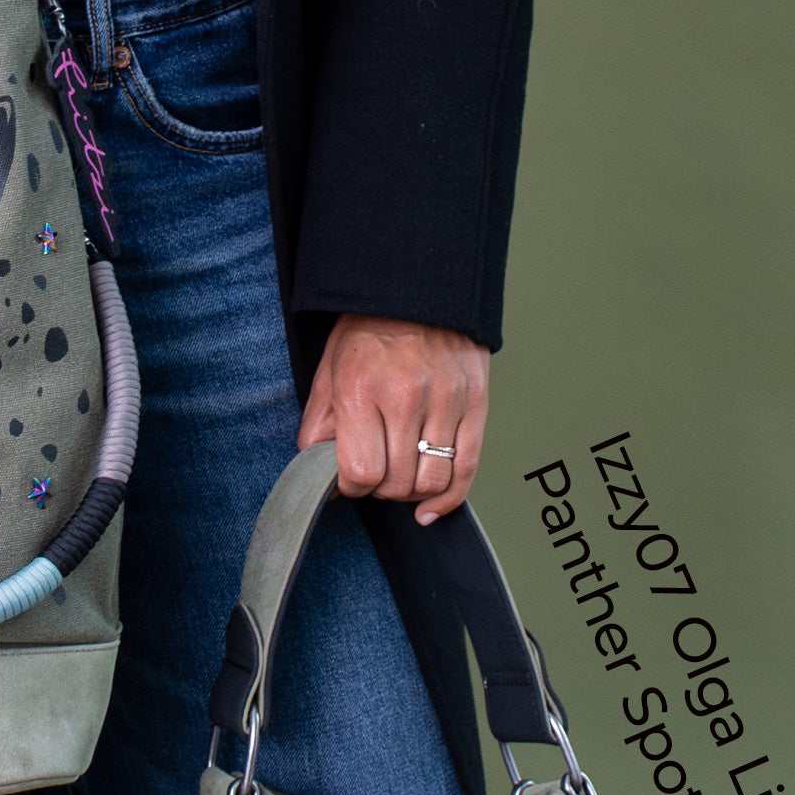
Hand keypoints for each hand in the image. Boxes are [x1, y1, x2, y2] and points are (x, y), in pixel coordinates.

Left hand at [297, 317, 490, 524]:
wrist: (417, 287)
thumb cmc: (368, 331)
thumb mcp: (328, 372)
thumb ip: (319, 427)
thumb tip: (322, 477)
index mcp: (362, 389)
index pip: (361, 472)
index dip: (352, 486)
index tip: (350, 479)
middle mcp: (407, 397)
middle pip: (397, 483)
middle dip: (381, 489)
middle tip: (376, 472)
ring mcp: (446, 400)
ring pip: (432, 482)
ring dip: (412, 493)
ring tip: (401, 476)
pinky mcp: (476, 403)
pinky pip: (467, 468)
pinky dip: (448, 498)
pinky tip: (430, 508)